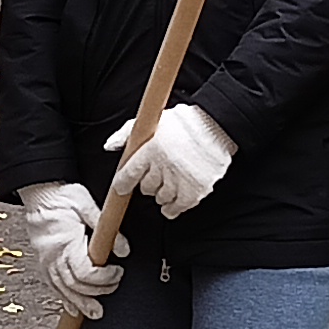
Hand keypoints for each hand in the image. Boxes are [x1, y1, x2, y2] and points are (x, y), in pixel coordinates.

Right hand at [19, 183, 113, 321]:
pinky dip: (65, 299)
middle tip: (114, 286)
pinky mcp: (43, 262)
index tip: (117, 272)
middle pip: (74, 285)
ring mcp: (45, 261)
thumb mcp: (86, 204)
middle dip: (96, 292)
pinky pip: (53, 286)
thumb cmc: (61, 195)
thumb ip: (106, 227)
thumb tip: (123, 248)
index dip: (103, 278)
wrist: (38, 190)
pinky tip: (74, 308)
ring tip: (96, 313)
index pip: (84, 271)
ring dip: (81, 304)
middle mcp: (52, 256)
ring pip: (63, 290)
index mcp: (64, 242)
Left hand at [105, 101, 234, 220]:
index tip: (123, 187)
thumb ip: (127, 133)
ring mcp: (180, 180)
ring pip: (161, 198)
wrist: (218, 125)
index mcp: (151, 150)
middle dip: (148, 184)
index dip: (123, 183)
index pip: (129, 174)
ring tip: (169, 183)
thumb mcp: (153, 120)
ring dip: (162, 194)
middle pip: (146, 188)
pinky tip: (173, 201)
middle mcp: (164, 166)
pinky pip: (177, 208)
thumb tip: (109, 146)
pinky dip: (172, 208)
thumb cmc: (186, 122)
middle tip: (157, 176)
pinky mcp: (195, 190)